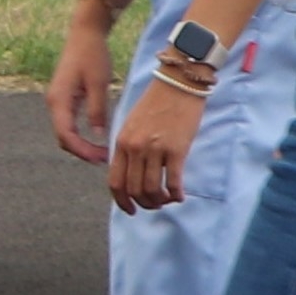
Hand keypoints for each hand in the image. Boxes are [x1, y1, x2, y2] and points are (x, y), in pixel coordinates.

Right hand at [48, 0, 117, 160]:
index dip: (82, 150)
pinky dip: (80, 134)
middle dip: (81, 151)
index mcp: (59, 100)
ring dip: (80, 144)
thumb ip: (97, 110)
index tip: (101, 158)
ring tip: (101, 151)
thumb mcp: (99, 82)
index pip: (66, 135)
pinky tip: (95, 137)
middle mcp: (54, 103)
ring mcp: (57, 101)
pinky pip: (68, 123)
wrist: (84, 34)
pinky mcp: (64, 98)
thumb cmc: (92, 55)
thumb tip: (99, 135)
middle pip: (62, 137)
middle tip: (104, 159)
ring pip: (65, 132)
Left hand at [107, 75, 205, 214]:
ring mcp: (155, 149)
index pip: (115, 182)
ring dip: (160, 201)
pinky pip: (173, 181)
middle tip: (154, 206)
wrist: (178, 84)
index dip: (122, 201)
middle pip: (133, 190)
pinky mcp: (176, 149)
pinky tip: (180, 195)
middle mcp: (135, 148)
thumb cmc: (157, 104)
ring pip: (152, 189)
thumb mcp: (132, 125)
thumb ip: (129, 148)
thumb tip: (131, 174)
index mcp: (122, 142)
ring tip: (168, 200)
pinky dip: (176, 193)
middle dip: (144, 204)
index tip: (130, 210)